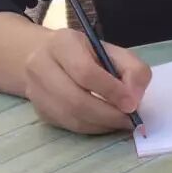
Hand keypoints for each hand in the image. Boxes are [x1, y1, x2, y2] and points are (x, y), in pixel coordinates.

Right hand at [24, 29, 151, 134]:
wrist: (42, 55)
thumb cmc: (84, 52)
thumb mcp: (110, 49)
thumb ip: (131, 68)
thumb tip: (135, 98)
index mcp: (62, 43)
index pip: (84, 71)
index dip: (110, 90)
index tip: (131, 103)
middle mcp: (41, 66)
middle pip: (75, 99)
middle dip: (107, 114)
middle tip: (130, 119)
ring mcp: (36, 91)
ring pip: (71, 117)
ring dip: (101, 124)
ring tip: (121, 122)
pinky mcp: (40, 111)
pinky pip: (68, 126)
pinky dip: (92, 128)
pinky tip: (106, 123)